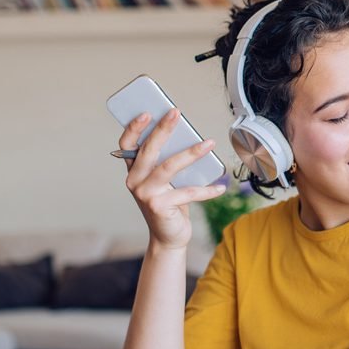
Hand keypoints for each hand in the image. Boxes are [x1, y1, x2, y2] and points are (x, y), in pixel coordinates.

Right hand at [119, 108, 226, 249]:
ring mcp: (145, 194)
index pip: (127, 145)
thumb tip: (187, 137)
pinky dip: (207, 190)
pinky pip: (188, 192)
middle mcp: (135, 181)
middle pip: (149, 150)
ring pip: (169, 167)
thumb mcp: (165, 182)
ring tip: (209, 143)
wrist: (168, 236)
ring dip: (192, 153)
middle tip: (176, 113)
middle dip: (163, 129)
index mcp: (134, 171)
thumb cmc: (169, 204)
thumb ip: (168, 162)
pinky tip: (220, 187)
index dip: (134, 128)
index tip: (147, 112)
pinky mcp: (159, 206)